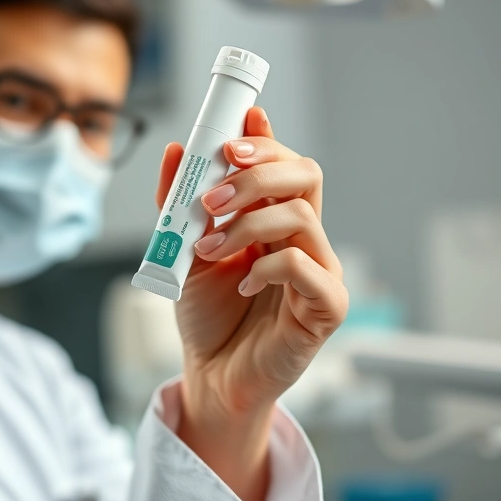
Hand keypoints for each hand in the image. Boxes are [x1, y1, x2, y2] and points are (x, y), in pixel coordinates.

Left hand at [155, 107, 348, 500]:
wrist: (213, 374)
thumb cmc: (208, 315)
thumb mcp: (183, 250)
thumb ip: (179, 204)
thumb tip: (173, 151)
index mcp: (274, 218)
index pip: (283, 163)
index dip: (266, 139)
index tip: (237, 126)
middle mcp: (302, 237)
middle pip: (305, 175)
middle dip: (256, 172)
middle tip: (211, 196)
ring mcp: (319, 269)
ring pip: (302, 216)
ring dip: (247, 226)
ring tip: (207, 249)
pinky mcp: (326, 306)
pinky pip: (307, 268)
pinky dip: (267, 269)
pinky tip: (241, 284)